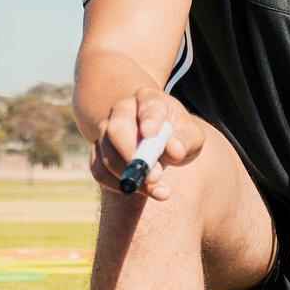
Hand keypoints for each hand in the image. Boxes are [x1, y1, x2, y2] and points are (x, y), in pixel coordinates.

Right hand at [90, 86, 205, 200]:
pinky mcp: (99, 151)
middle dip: (133, 156)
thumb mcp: (191, 135)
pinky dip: (116, 185)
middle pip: (117, 129)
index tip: (150, 134)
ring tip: (158, 189)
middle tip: (155, 176)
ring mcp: (106, 130)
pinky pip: (99, 170)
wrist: (158, 140)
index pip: (148, 106)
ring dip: (129, 176)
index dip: (149, 119)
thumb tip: (174, 150)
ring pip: (107, 154)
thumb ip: (186, 141)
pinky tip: (139, 190)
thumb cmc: (177, 134)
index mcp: (149, 98)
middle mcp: (123, 110)